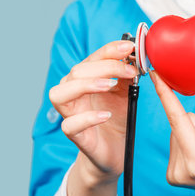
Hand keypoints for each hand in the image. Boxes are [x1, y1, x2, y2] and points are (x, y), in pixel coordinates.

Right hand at [49, 40, 136, 183]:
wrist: (115, 148)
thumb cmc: (116, 115)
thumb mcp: (126, 91)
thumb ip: (126, 73)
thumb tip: (134, 54)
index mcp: (84, 78)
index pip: (92, 58)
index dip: (110, 50)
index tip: (130, 47)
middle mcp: (72, 93)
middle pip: (77, 72)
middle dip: (105, 67)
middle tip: (130, 71)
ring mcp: (70, 113)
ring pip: (60, 93)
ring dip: (86, 85)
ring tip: (111, 85)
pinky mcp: (75, 135)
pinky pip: (69, 125)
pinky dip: (87, 118)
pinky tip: (106, 115)